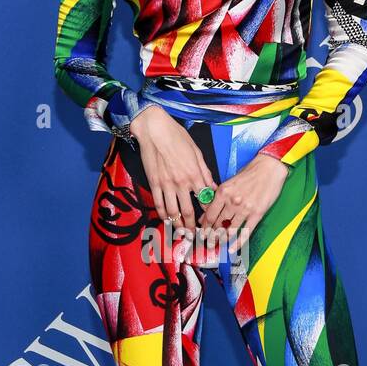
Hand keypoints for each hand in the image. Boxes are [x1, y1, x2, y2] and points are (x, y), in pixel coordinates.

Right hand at [129, 104, 216, 234]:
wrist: (154, 130)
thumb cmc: (177, 136)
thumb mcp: (197, 152)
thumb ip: (205, 172)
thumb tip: (212, 186)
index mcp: (194, 174)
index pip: (205, 199)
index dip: (209, 212)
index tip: (211, 221)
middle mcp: (181, 182)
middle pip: (189, 211)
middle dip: (193, 226)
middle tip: (196, 235)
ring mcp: (166, 184)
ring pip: (173, 211)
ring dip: (178, 225)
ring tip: (181, 233)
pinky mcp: (154, 183)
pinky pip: (158, 203)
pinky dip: (162, 215)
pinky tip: (166, 221)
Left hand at [197, 151, 290, 257]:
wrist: (269, 167)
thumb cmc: (250, 172)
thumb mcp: (230, 183)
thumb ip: (218, 199)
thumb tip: (206, 215)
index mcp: (223, 192)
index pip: (209, 215)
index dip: (204, 227)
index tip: (201, 234)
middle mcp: (232, 202)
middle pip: (217, 224)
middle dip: (211, 236)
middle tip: (207, 244)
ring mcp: (245, 209)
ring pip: (229, 230)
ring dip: (222, 240)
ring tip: (217, 246)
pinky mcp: (257, 214)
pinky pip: (245, 232)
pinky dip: (238, 243)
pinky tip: (232, 249)